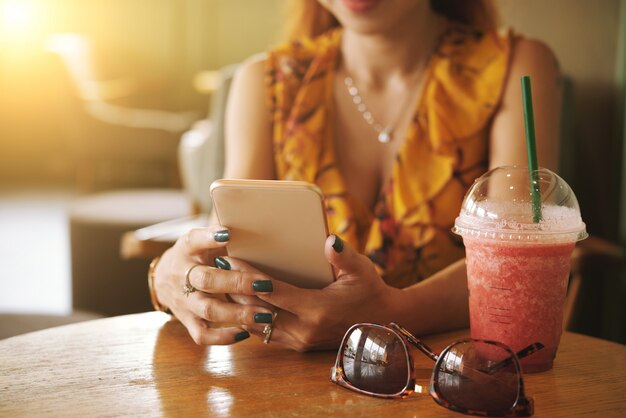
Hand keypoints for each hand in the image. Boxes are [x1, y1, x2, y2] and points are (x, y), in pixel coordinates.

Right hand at [153, 226, 275, 344]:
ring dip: (238, 313)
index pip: (194, 240)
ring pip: (208, 309)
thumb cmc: (197, 253)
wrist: (165, 276)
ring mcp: (183, 299)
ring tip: (265, 314)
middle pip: (206, 280)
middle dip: (237, 283)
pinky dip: (223, 337)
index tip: (228, 234)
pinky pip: (202, 334)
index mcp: (187, 248)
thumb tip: (253, 216)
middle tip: (266, 285)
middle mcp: (181, 273)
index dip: (209, 238)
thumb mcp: (204, 238)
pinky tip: (245, 332)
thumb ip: (222, 233)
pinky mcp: (186, 319)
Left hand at [227, 235, 401, 350]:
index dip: (249, 276)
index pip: (273, 292)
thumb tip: (329, 240)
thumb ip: (344, 257)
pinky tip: (237, 300)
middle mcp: (304, 329)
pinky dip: (249, 316)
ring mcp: (299, 341)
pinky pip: (265, 332)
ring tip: (219, 282)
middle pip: (257, 309)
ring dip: (238, 304)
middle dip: (234, 287)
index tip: (230, 259)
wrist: (381, 325)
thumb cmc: (370, 292)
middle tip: (215, 266)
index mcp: (318, 309)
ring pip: (256, 324)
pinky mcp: (297, 345)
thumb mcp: (362, 270)